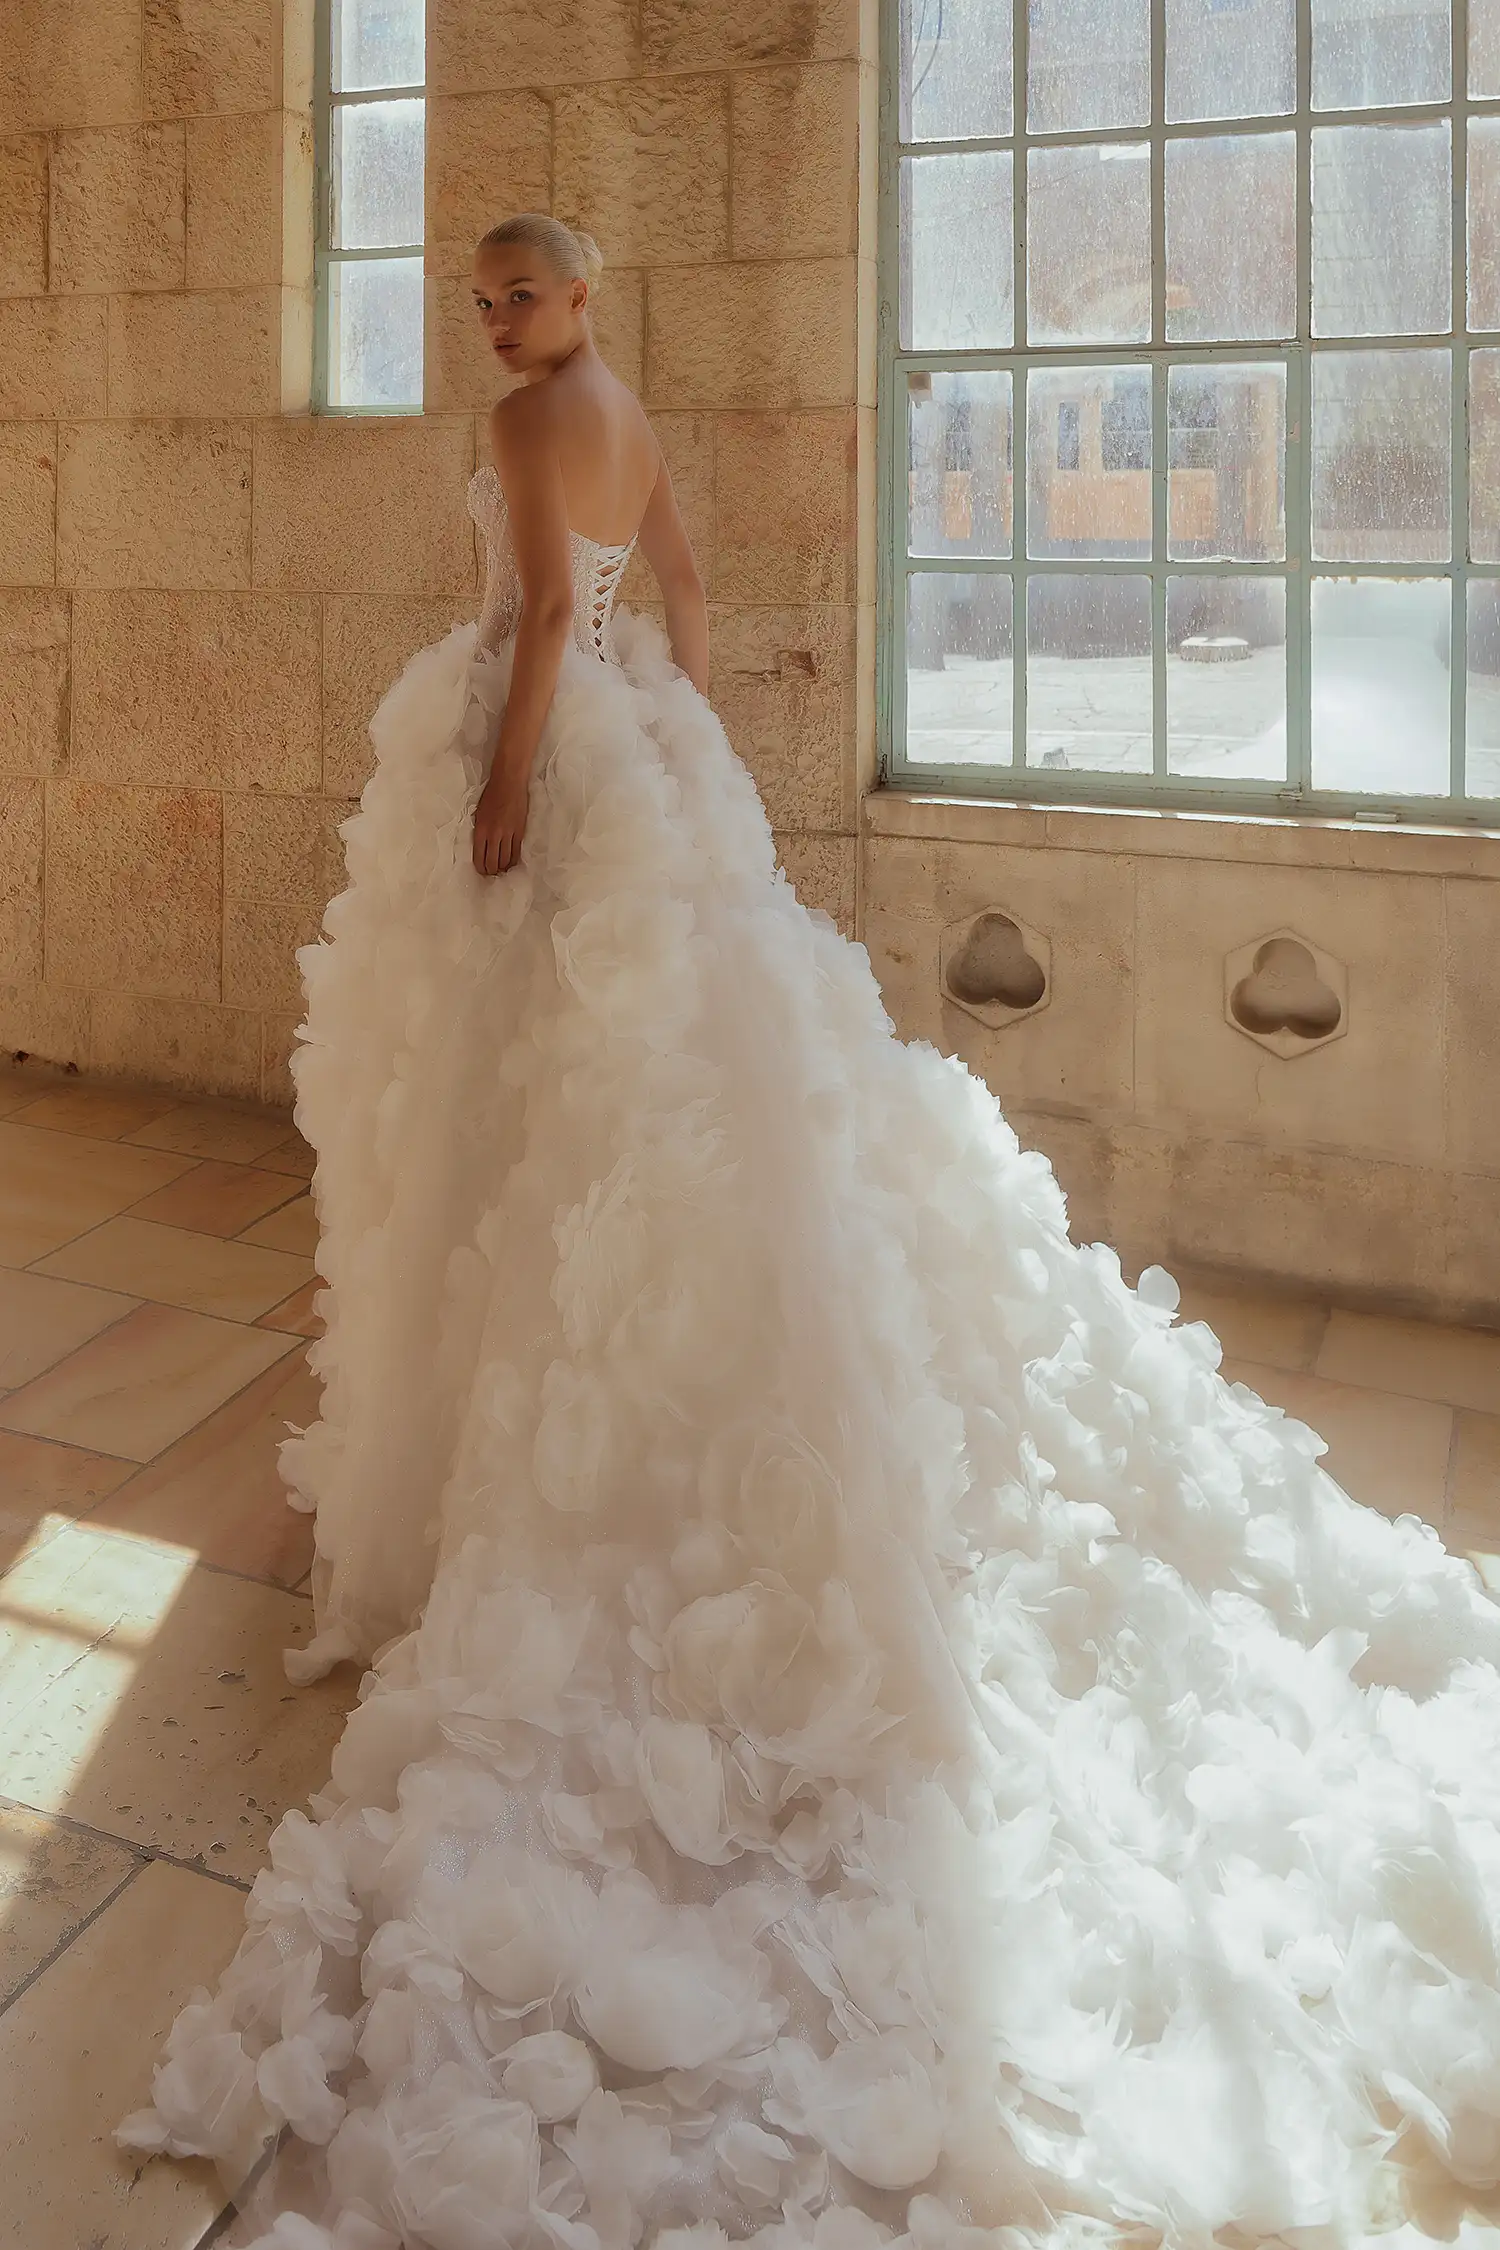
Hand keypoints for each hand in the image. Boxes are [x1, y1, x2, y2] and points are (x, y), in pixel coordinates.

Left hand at [472, 762, 529, 876]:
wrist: (509, 781)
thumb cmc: (491, 793)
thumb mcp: (479, 813)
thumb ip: (480, 831)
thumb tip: (482, 845)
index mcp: (480, 830)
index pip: (479, 857)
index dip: (480, 869)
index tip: (481, 872)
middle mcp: (494, 835)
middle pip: (493, 863)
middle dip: (491, 872)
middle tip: (491, 874)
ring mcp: (508, 834)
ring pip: (506, 860)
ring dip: (503, 868)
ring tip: (502, 871)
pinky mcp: (520, 832)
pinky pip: (516, 852)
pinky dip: (513, 861)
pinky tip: (511, 864)